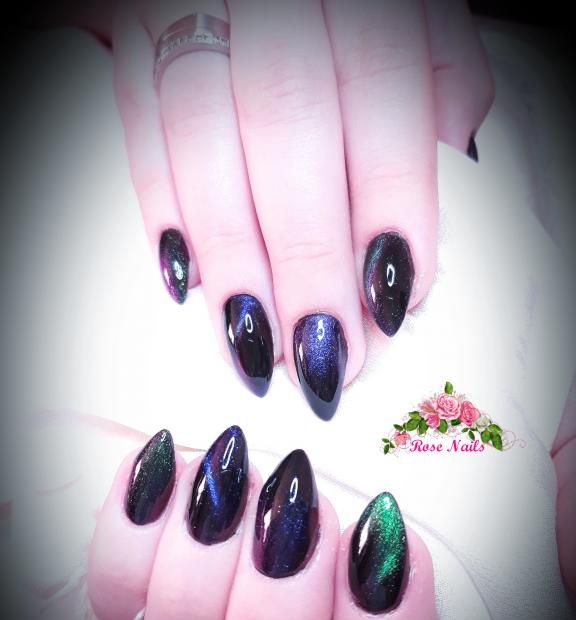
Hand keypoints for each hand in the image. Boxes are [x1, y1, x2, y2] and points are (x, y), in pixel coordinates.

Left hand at [88, 426, 442, 619]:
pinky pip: (117, 607)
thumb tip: (399, 494)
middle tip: (297, 498)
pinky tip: (168, 465)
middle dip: (287, 603)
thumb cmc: (346, 453)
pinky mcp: (138, 604)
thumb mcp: (400, 457)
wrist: (251, 439)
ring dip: (209, 568)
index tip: (384, 529)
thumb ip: (416, 495)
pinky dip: (134, 535)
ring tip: (232, 467)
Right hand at [113, 0, 493, 418]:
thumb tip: (442, 171)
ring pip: (201, 141)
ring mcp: (190, 9)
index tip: (392, 299)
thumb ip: (441, 79)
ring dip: (232, 261)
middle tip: (323, 357)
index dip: (388, 204)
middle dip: (306, 262)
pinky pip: (137, 125)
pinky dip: (160, 209)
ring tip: (257, 349)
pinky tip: (188, 281)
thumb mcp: (422, 10)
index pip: (380, 90)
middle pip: (287, 133)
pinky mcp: (135, 36)